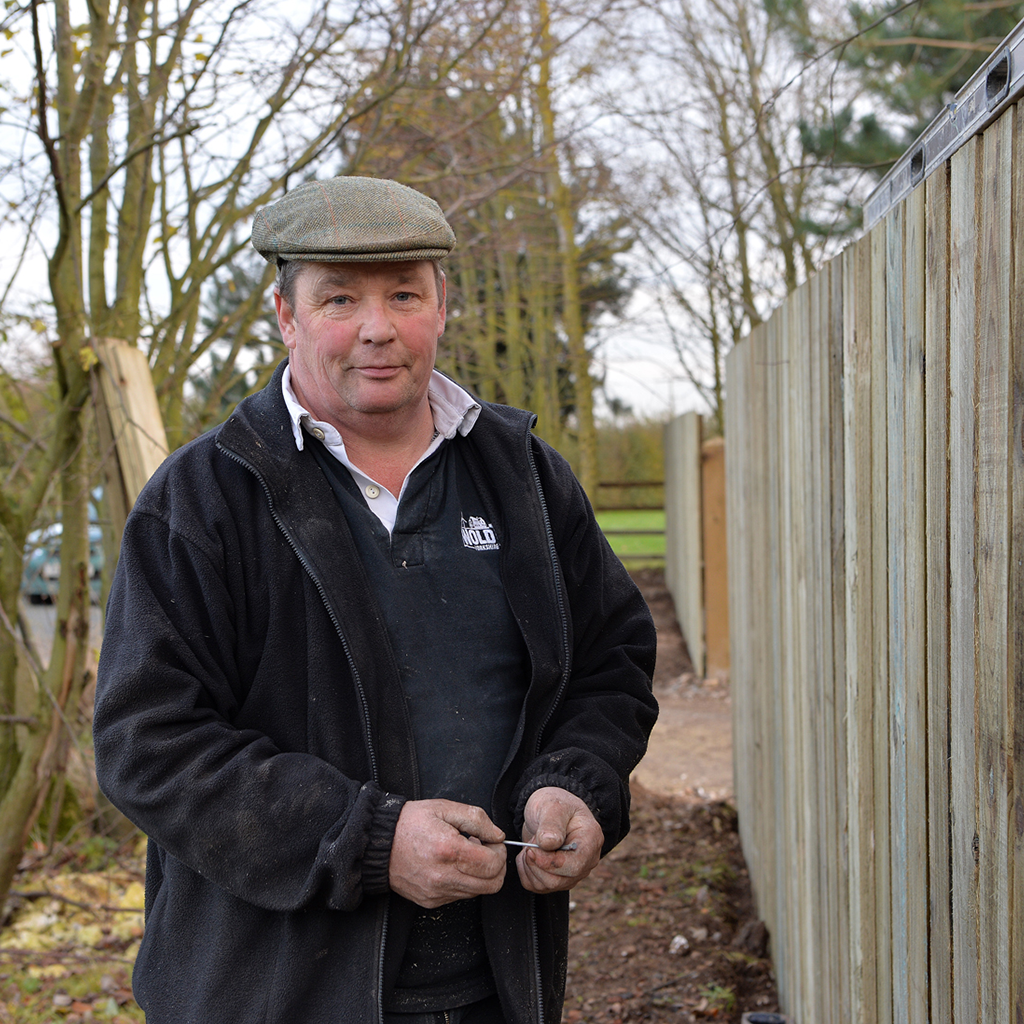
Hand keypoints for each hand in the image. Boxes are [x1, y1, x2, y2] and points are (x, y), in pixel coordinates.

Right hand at [389, 799, 506, 908]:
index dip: (500, 852)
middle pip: (492, 885)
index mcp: (449, 850)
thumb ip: (477, 819)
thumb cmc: (410, 823)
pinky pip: (460, 897)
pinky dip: (465, 883)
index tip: (492, 842)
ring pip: (478, 893)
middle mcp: (443, 876)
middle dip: (496, 867)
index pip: (493, 865)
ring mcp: (436, 892)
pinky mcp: (431, 901)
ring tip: (466, 857)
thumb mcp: (444, 808)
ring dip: (480, 876)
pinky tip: (453, 866)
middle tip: (486, 851)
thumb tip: (497, 835)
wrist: (379, 843)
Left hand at [516, 787, 602, 894]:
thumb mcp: (552, 805)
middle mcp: (586, 861)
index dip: (550, 862)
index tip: (532, 849)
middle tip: (531, 843)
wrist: (548, 811)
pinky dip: (526, 873)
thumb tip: (548, 844)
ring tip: (531, 846)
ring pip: (547, 886)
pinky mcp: (559, 879)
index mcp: (591, 840)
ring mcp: (573, 873)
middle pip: (560, 880)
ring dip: (530, 867)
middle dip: (537, 864)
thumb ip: (551, 823)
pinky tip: (527, 856)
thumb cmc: (554, 804)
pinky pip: (538, 887)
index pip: (574, 865)